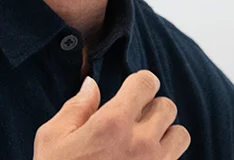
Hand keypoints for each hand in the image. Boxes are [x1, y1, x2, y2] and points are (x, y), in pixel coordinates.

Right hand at [33, 69, 190, 158]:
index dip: (141, 81)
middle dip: (152, 107)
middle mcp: (140, 144)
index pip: (146, 83)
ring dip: (166, 134)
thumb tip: (91, 85)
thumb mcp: (53, 138)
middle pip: (168, 107)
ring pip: (180, 136)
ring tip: (146, 141)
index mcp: (113, 123)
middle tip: (136, 116)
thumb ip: (76, 107)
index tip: (134, 88)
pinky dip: (165, 159)